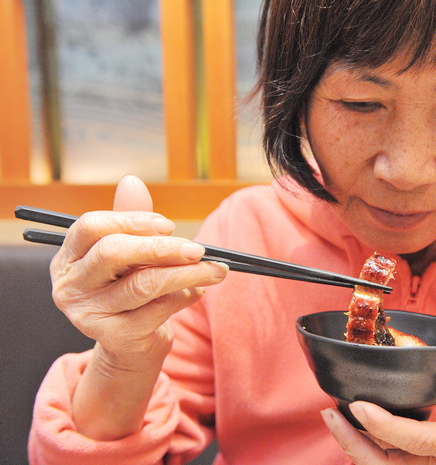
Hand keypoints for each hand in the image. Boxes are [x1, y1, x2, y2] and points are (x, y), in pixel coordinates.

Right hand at [50, 175, 227, 363]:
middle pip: (113, 252)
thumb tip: (132, 181)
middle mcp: (69, 286)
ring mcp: (88, 314)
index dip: (132, 220)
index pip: (90, 226)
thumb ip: (131, 221)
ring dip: (188, 273)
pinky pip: (158, 310)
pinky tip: (198, 291)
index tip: (168, 226)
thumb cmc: (131, 290)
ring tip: (216, 270)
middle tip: (198, 249)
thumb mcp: (130, 255)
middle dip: (163, 247)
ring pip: (143, 284)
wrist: (131, 346)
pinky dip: (185, 297)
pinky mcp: (114, 338)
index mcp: (68, 258)